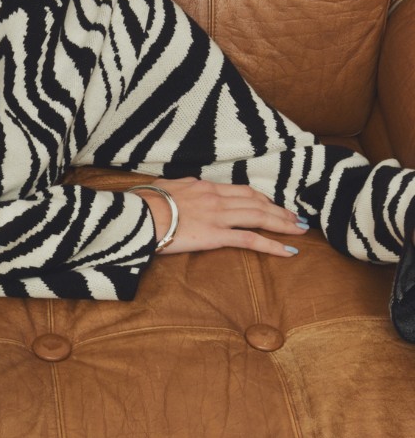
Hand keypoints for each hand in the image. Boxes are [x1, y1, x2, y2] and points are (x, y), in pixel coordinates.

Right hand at [134, 178, 307, 256]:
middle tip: (296, 218)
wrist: (138, 214)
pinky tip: (288, 251)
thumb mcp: (166, 187)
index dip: (262, 197)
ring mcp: (218, 216)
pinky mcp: (215, 235)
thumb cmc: (144, 202)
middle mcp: (216, 198)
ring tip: (299, 230)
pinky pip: (250, 239)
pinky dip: (272, 245)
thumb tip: (185, 189)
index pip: (241, 190)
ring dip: (283, 224)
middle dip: (279, 210)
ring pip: (259, 217)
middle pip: (256, 202)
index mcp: (204, 186)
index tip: (274, 203)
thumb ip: (182, 188)